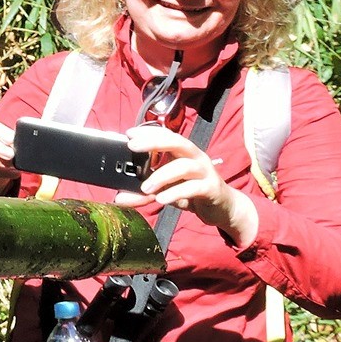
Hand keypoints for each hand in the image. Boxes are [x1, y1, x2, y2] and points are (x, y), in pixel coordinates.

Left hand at [115, 126, 259, 244]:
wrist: (222, 210)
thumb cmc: (192, 193)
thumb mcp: (165, 191)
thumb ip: (144, 193)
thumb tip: (119, 198)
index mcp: (183, 152)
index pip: (166, 135)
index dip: (148, 132)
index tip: (130, 133)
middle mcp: (195, 156)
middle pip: (177, 141)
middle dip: (154, 142)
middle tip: (133, 147)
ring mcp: (205, 171)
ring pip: (183, 166)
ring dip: (161, 175)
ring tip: (145, 188)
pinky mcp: (211, 188)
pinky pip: (193, 187)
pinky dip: (175, 192)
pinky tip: (161, 199)